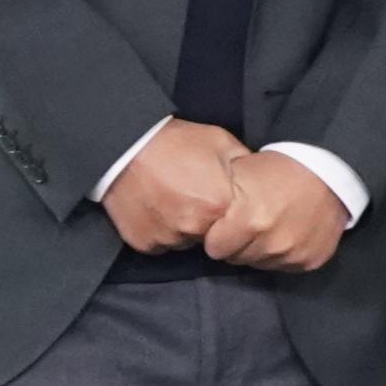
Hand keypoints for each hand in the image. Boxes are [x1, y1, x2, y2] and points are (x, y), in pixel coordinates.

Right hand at [103, 121, 250, 254]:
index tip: (216, 196)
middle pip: (209, 236)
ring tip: (170, 197)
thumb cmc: (175, 141)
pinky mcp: (143, 243)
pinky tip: (155, 206)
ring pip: (184, 242)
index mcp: (218, 205)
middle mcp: (192, 228)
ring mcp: (165, 238)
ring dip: (181, 227)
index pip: (235, 224)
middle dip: (205, 221)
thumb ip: (243, 165)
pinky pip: (159, 243)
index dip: (226, 209)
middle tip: (190, 193)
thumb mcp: (220, 142)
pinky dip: (159, 230)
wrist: (124, 144)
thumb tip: (260, 181)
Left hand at [204, 148, 350, 273]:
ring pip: (260, 264)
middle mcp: (271, 243)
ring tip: (269, 227)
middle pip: (237, 259)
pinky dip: (283, 253)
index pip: (215, 249)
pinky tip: (288, 233)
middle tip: (249, 223)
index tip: (226, 223)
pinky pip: (284, 266)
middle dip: (238, 243)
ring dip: (260, 249)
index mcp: (249, 221)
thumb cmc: (278, 169)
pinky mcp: (310, 261)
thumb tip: (200, 217)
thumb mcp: (241, 172)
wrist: (328, 172)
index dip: (218, 234)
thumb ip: (219, 198)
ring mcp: (292, 255)